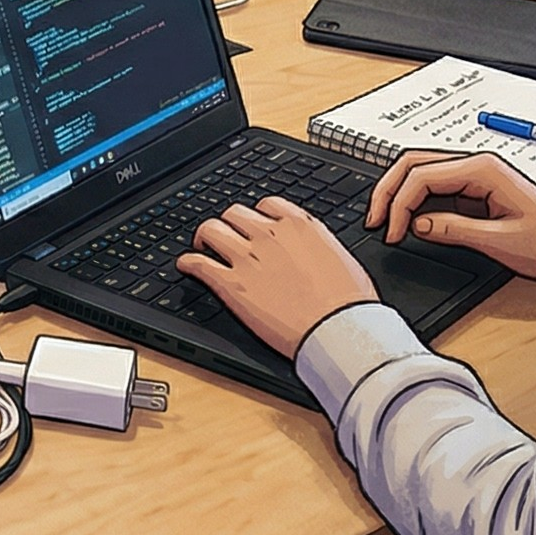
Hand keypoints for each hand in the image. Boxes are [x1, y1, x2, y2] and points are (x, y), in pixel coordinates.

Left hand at [177, 197, 378, 359]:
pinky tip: (185, 266)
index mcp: (299, 225)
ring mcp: (247, 258)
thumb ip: (317, 244)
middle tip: (227, 236)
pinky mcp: (231, 285)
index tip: (254, 223)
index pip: (266, 204)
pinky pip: (197, 263)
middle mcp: (269, 235)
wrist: (340, 330)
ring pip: (210, 230)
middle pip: (234, 213)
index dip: (257, 214)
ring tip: (201, 245)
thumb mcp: (341, 258)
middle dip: (230, 223)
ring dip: (204, 237)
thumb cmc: (350, 303)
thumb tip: (311, 247)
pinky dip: (187, 262)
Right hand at [367, 150, 535, 286]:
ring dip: (399, 193)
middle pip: (414, 163)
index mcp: (483, 170)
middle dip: (389, 190)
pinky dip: (416, 201)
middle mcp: (477, 165)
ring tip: (385, 220)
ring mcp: (477, 175)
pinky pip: (437, 187)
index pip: (422, 176)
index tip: (391, 233)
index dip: (399, 204)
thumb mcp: (502, 242)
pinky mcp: (478, 189)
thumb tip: (417, 225)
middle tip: (374, 220)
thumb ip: (454, 229)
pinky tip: (408, 220)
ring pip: (421, 172)